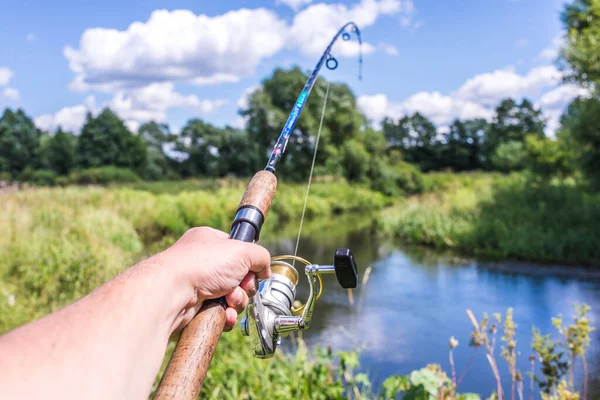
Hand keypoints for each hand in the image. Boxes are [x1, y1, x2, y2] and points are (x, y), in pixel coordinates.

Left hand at [152, 227, 270, 332]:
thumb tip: (264, 271)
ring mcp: (197, 286)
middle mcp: (202, 262)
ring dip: (236, 302)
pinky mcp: (194, 308)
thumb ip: (261, 257)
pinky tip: (223, 315)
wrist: (171, 292)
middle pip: (237, 278)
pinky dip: (225, 316)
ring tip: (228, 301)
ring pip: (231, 298)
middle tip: (239, 287)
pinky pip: (220, 314)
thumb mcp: (242, 250)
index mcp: (209, 241)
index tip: (252, 270)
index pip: (238, 250)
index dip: (249, 263)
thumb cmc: (202, 264)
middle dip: (244, 287)